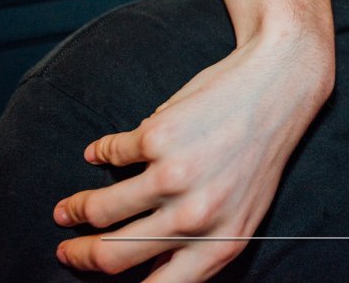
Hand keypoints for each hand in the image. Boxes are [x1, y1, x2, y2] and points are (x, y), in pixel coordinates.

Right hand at [53, 27, 334, 281]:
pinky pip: (110, 154)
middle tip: (67, 250)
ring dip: (75, 210)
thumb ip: (203, 245)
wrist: (281, 85)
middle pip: (113, 255)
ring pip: (101, 209)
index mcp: (222, 244)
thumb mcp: (245, 212)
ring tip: (68, 210)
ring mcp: (174, 176)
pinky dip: (99, 154)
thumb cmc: (262, 152)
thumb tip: (151, 273)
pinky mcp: (158, 137)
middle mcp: (197, 217)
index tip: (95, 279)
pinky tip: (97, 154)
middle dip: (80, 256)